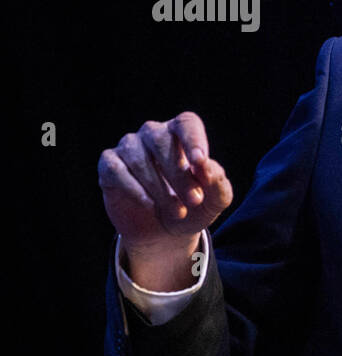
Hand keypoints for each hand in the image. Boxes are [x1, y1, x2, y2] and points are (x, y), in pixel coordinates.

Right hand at [98, 111, 233, 288]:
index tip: (200, 163)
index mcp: (181, 134)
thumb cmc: (193, 207)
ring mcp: (128, 147)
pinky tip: (151, 205)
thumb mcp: (214, 201)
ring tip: (178, 211)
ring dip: (160, 188)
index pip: (186, 123)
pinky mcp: (109, 165)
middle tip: (195, 200)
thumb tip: (207, 167)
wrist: (163, 232)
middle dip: (180, 174)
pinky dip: (135, 189)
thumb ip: (218, 183)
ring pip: (139, 159)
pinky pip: (116, 170)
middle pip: (161, 140)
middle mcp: (153, 134)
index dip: (193, 139)